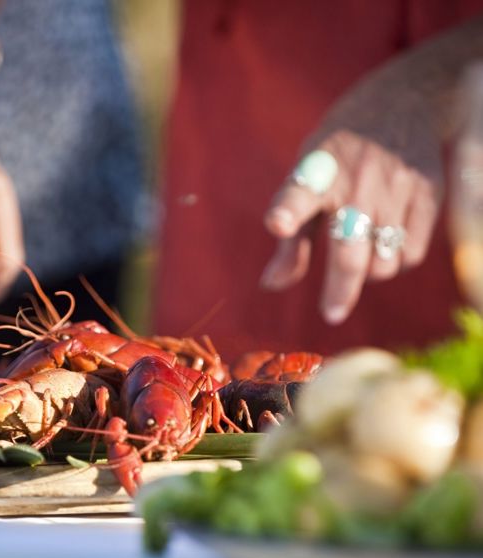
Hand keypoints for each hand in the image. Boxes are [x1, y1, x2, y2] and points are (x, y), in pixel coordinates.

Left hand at [260, 65, 443, 324]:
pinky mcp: (428, 193)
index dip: (287, 210)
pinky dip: (396, 262)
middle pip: (348, 252)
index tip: (276, 223)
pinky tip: (386, 245)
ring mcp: (396, 187)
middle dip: (339, 290)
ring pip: (383, 262)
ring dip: (369, 273)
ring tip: (361, 256)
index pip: (299, 192)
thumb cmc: (339, 153)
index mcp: (317, 171)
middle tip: (330, 315)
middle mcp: (356, 180)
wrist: (404, 101)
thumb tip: (270, 286)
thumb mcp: (307, 177)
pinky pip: (411, 254)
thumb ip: (292, 237)